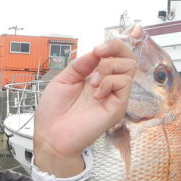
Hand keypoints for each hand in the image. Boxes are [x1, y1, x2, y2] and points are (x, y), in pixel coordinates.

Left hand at [32, 26, 137, 174]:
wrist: (51, 136)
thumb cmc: (53, 114)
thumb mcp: (62, 80)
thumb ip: (81, 64)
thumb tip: (97, 51)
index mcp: (93, 77)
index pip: (114, 56)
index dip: (115, 44)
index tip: (103, 45)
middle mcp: (106, 85)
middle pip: (128, 57)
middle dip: (116, 47)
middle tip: (99, 52)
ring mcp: (113, 95)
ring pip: (129, 66)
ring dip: (108, 67)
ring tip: (91, 82)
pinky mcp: (117, 107)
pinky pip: (124, 83)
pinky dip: (108, 81)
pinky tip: (95, 93)